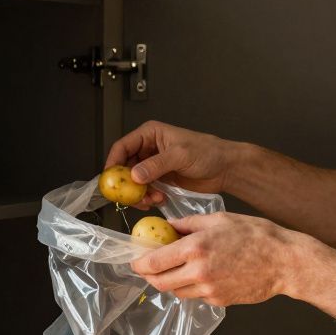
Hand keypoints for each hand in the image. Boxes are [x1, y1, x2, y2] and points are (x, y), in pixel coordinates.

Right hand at [105, 121, 239, 206]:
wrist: (224, 168)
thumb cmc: (207, 152)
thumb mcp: (180, 155)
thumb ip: (156, 165)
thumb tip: (134, 175)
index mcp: (150, 134)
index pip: (122, 147)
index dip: (113, 163)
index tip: (111, 179)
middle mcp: (148, 149)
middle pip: (124, 167)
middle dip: (127, 184)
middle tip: (132, 196)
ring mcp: (153, 165)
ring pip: (134, 182)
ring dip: (139, 194)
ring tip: (152, 199)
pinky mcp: (160, 179)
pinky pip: (145, 190)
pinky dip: (148, 198)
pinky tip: (159, 200)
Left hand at [130, 212, 307, 306]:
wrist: (285, 262)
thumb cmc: (257, 236)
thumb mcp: (219, 219)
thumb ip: (187, 224)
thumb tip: (167, 227)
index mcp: (195, 247)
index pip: (153, 262)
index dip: (139, 263)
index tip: (136, 260)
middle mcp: (198, 271)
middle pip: (159, 282)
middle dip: (150, 276)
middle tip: (150, 268)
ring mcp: (208, 290)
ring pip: (176, 292)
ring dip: (171, 282)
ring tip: (178, 268)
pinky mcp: (218, 301)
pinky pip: (195, 296)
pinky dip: (191, 287)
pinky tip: (202, 274)